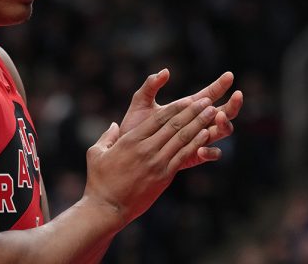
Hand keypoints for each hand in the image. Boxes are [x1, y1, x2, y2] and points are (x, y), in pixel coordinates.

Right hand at [84, 97, 218, 227]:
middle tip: (207, 100)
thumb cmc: (99, 181)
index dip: (175, 108)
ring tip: (211, 113)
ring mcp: (157, 163)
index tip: (188, 99)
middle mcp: (146, 149)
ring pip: (182, 139)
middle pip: (174, 125)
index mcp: (130, 140)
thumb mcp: (96, 153)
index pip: (158, 119)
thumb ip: (107, 137)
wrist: (108, 208)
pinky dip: (196, 144)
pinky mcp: (164, 176)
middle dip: (192, 112)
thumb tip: (114, 125)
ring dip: (198, 124)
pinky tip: (206, 135)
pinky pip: (183, 156)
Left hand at [119, 69, 242, 168]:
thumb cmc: (134, 125)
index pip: (209, 94)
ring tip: (219, 118)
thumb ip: (151, 86)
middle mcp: (197, 123)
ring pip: (222, 132)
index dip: (220, 85)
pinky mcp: (193, 156)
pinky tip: (201, 147)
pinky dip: (210, 150)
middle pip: (224, 113)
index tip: (229, 75)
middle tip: (237, 95)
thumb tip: (165, 71)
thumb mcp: (141, 102)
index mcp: (187, 107)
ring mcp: (197, 139)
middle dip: (233, 105)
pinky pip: (211, 154)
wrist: (127, 152)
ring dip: (224, 125)